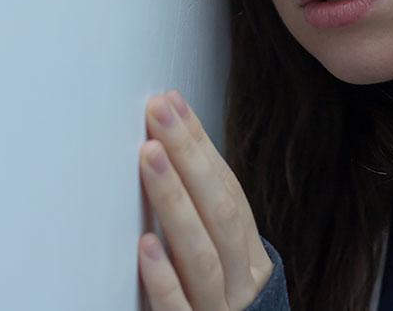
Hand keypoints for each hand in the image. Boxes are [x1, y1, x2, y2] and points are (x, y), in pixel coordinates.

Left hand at [138, 91, 272, 310]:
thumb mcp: (223, 268)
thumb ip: (204, 223)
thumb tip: (170, 150)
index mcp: (248, 258)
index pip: (228, 192)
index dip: (201, 147)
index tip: (171, 103)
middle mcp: (240, 281)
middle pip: (220, 212)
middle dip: (190, 158)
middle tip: (159, 112)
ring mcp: (219, 310)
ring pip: (201, 253)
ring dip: (175, 201)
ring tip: (149, 156)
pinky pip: (179, 309)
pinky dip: (163, 277)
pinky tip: (144, 245)